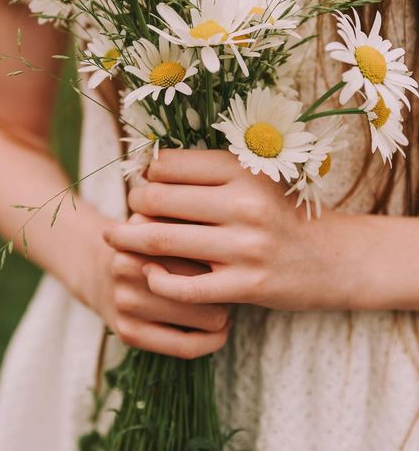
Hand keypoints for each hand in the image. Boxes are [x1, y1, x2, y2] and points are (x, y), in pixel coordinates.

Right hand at [93, 214, 229, 358]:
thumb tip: (235, 230)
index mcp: (143, 229)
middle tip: (230, 280)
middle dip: (227, 281)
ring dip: (222, 311)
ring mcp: (126, 299)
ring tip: (221, 301)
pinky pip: (187, 347)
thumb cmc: (151, 240)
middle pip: (212, 279)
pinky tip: (219, 329)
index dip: (229, 250)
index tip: (237, 253)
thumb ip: (197, 215)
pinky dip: (212, 341)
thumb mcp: (167, 216)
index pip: (208, 244)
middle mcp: (128, 263)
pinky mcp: (128, 331)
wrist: (98, 268)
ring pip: (208, 316)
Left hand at [104, 150, 357, 311]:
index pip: (168, 164)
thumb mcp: (257, 179)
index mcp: (243, 170)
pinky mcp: (247, 285)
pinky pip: (184, 286)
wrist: (335, 258)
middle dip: (133, 204)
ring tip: (115, 239)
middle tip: (127, 210)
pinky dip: (157, 281)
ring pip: (161, 239)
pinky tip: (150, 275)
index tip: (142, 182)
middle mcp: (242, 203)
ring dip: (128, 240)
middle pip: (157, 198)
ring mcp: (244, 246)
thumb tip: (150, 170)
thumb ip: (211, 172)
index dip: (145, 172)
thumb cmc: (286, 214)